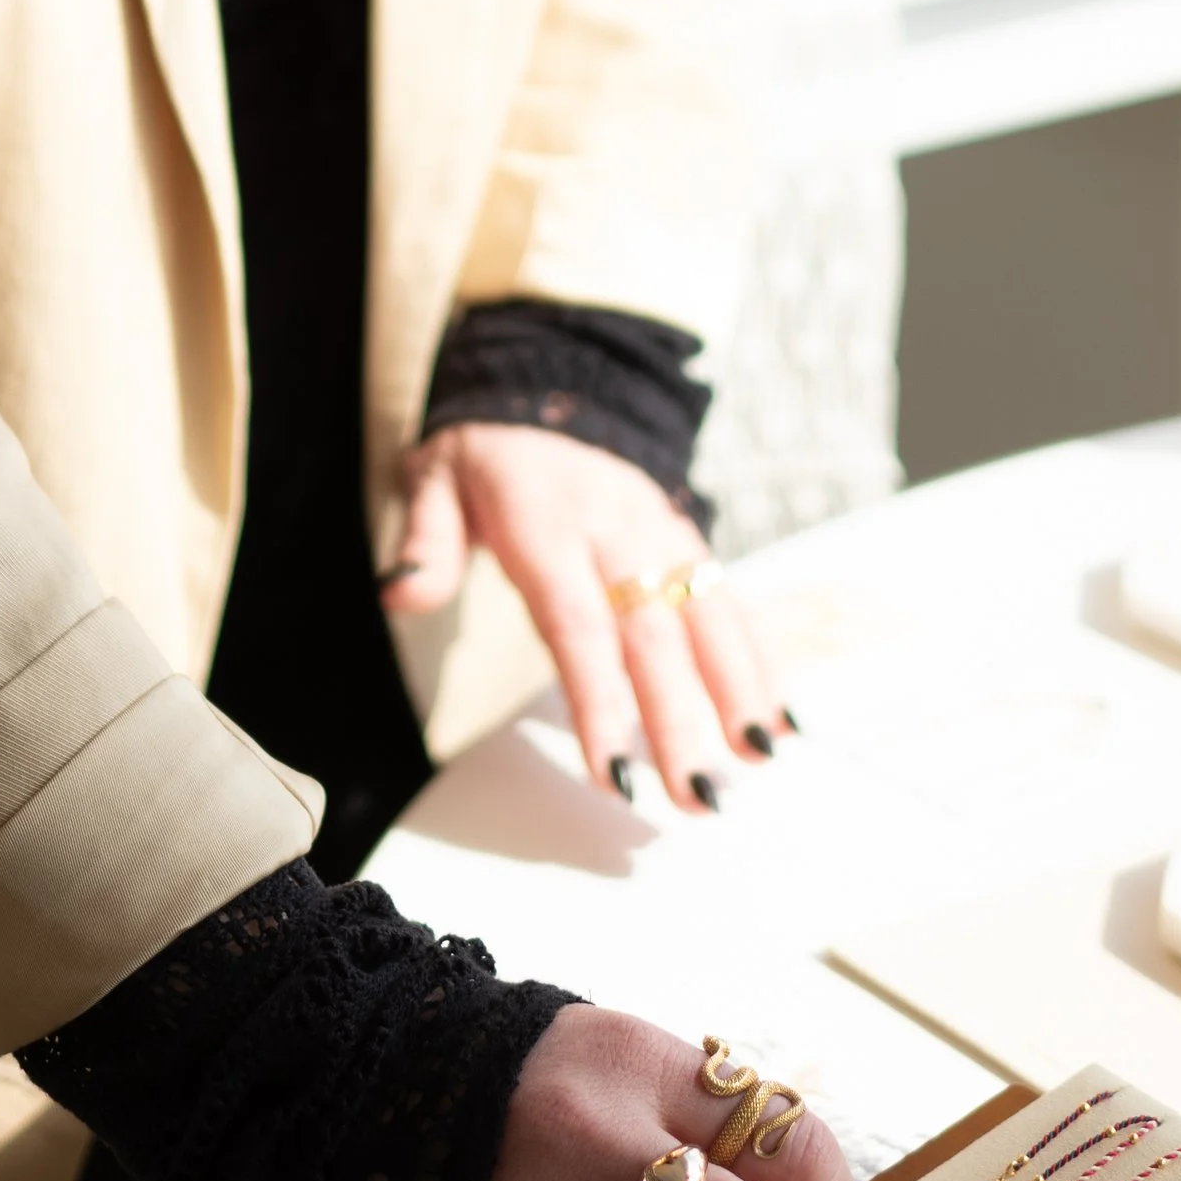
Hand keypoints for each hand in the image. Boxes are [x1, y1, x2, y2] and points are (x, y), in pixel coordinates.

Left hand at [380, 421, 789, 810]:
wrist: (554, 381)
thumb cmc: (486, 454)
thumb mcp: (435, 476)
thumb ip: (426, 540)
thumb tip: (400, 595)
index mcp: (547, 525)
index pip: (578, 626)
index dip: (600, 702)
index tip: (617, 775)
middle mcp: (615, 533)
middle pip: (653, 638)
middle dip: (680, 722)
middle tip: (697, 799)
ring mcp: (660, 534)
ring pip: (707, 617)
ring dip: (738, 692)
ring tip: (758, 762)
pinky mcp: (687, 538)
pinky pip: (728, 601)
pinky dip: (759, 658)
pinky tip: (780, 718)